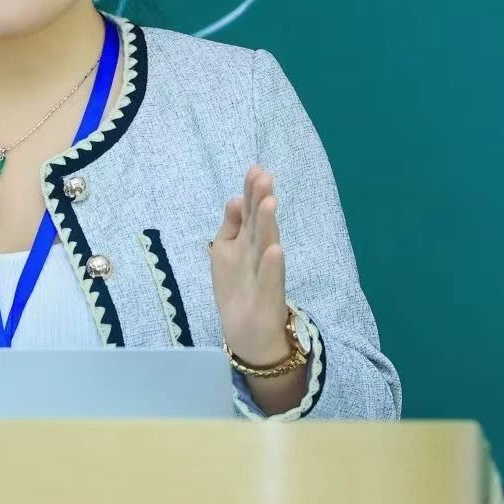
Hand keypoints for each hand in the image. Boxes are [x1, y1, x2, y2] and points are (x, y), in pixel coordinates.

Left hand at [210, 164, 290, 362]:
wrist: (250, 335)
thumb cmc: (239, 288)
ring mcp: (264, 274)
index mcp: (247, 242)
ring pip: (265, 245)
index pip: (248, 212)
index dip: (251, 192)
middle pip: (258, 223)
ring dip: (266, 224)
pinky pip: (271, 280)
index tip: (255, 169)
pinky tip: (276, 250)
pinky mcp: (268, 298)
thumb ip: (232, 226)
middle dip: (260, 200)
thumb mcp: (227, 253)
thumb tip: (234, 198)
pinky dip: (273, 266)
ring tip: (269, 201)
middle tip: (264, 176)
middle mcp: (258, 254)